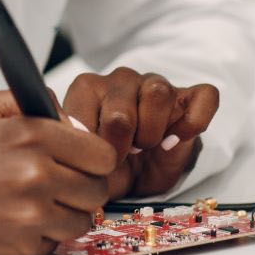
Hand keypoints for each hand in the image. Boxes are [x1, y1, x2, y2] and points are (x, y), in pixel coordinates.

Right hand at [0, 89, 116, 254]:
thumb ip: (24, 100)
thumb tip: (63, 114)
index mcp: (30, 134)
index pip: (101, 152)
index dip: (92, 156)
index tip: (79, 159)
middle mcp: (37, 174)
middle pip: (98, 187)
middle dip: (82, 184)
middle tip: (57, 183)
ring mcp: (32, 214)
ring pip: (83, 218)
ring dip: (66, 212)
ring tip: (34, 203)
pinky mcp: (24, 247)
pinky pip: (57, 242)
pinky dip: (43, 235)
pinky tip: (15, 221)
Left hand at [62, 68, 218, 197]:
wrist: (139, 175)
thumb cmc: (108, 163)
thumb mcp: (82, 156)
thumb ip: (66, 136)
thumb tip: (52, 118)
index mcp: (88, 87)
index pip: (86, 106)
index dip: (94, 143)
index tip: (99, 156)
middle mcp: (120, 79)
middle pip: (121, 110)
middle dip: (122, 145)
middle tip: (125, 155)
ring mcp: (155, 83)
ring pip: (157, 93)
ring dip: (152, 131)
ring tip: (147, 145)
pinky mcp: (190, 95)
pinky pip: (202, 97)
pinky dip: (192, 122)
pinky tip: (177, 139)